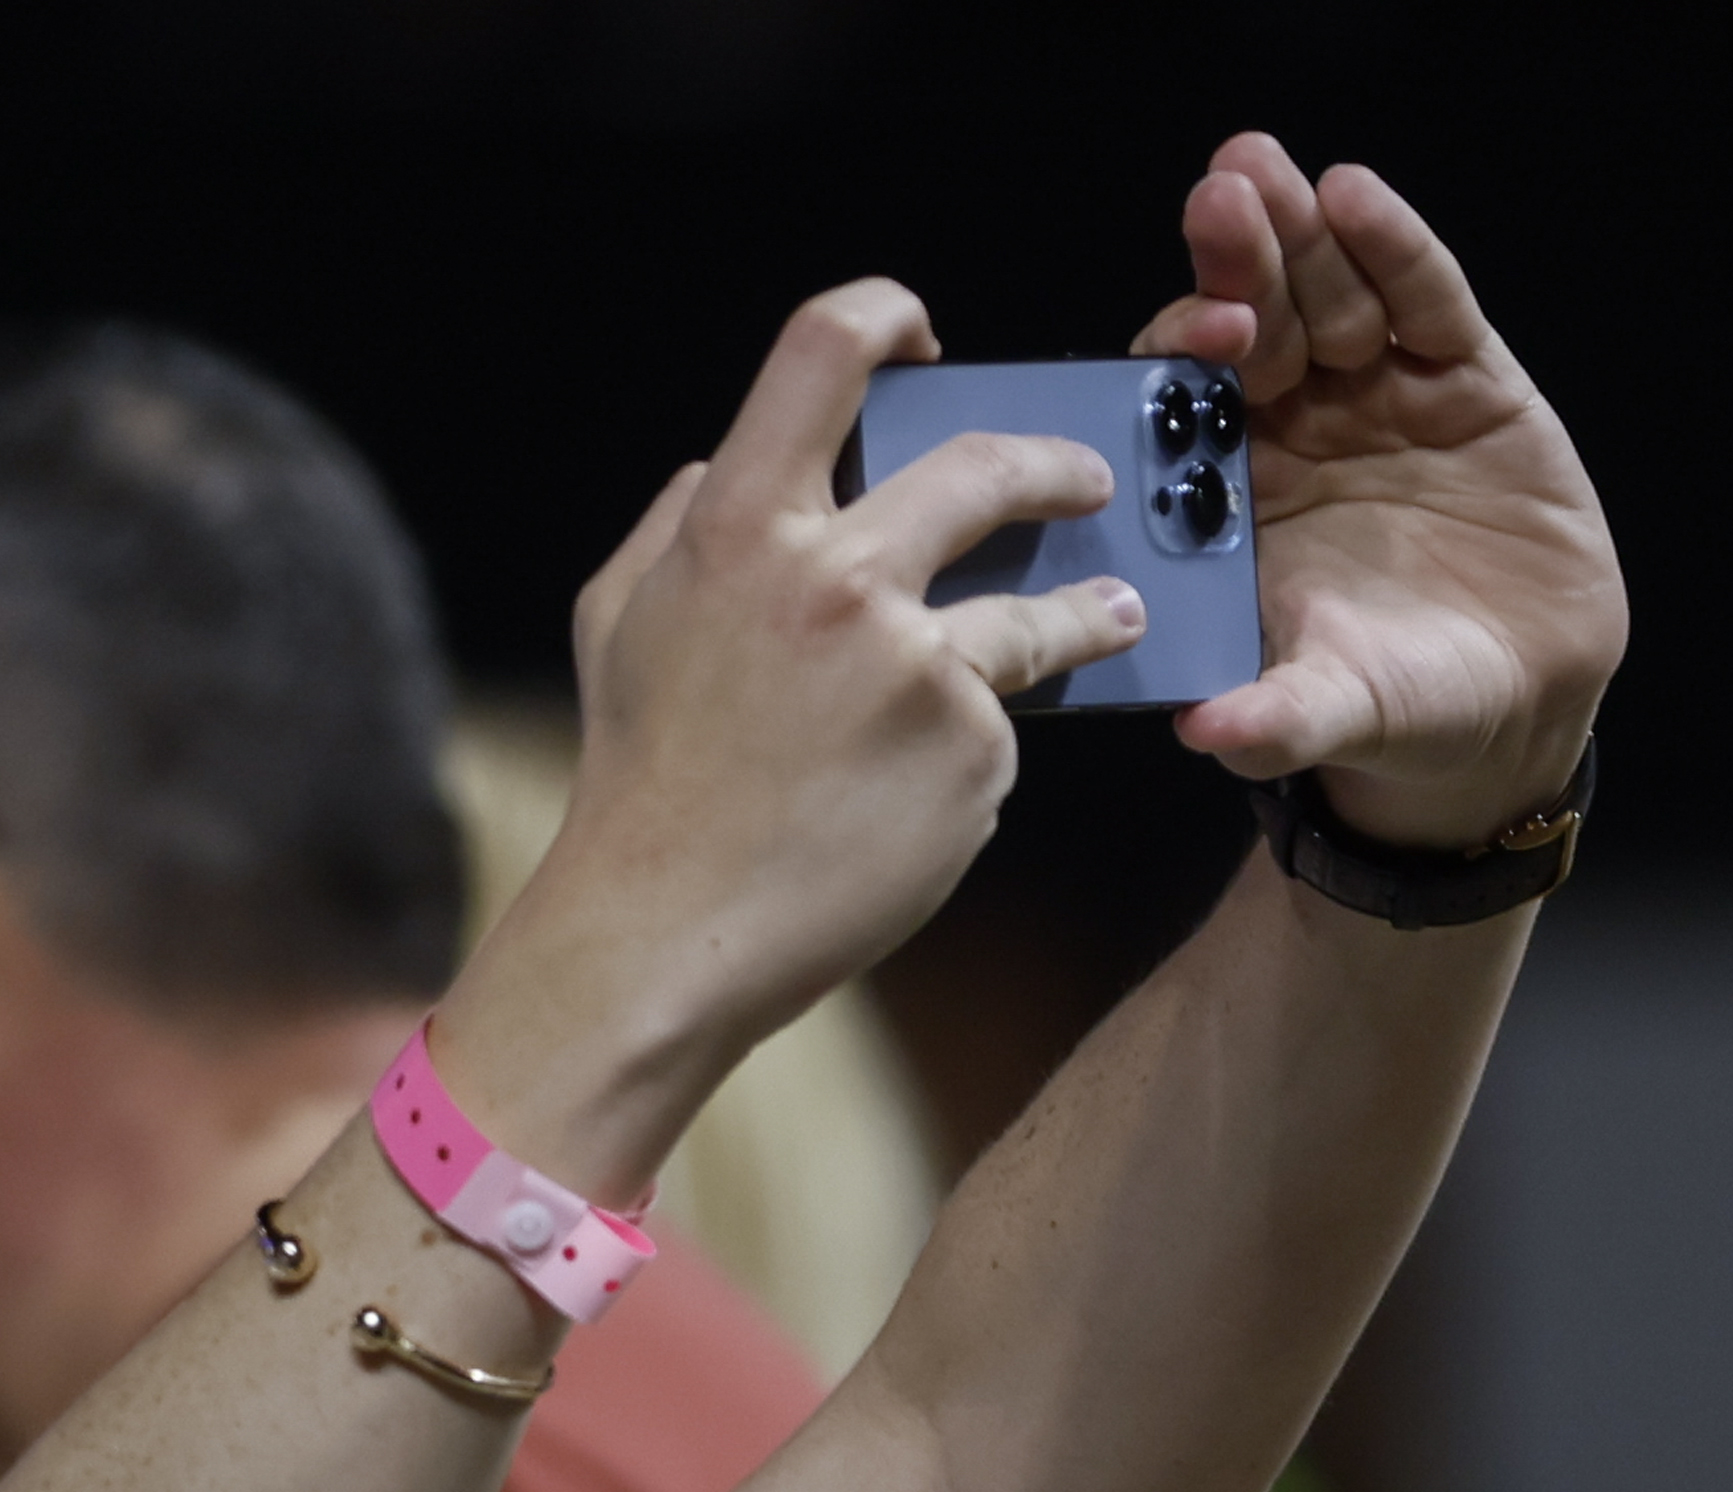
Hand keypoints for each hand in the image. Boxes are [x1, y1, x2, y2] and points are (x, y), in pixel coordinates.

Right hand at [448, 281, 1140, 1199]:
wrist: (667, 935)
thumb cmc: (640, 781)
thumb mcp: (619, 620)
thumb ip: (678, 524)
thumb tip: (723, 463)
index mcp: (738, 527)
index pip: (826, 350)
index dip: (887, 314)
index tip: (927, 340)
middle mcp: (836, 576)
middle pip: (983, 465)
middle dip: (1054, 461)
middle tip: (1087, 477)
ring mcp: (913, 664)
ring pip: (1035, 608)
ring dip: (1089, 604)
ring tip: (1113, 615)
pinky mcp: (969, 751)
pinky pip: (1000, 722)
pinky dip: (982, 742)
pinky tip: (945, 783)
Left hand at [1134, 136, 1624, 848]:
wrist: (1512, 700)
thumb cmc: (1396, 704)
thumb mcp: (1332, 713)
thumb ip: (1275, 717)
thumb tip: (1207, 734)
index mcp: (1231, 501)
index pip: (1185, 410)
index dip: (1186, 363)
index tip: (1203, 336)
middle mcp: (1292, 434)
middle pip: (1253, 327)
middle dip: (1236, 261)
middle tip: (1218, 197)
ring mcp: (1376, 396)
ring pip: (1329, 295)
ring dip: (1300, 232)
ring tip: (1269, 171)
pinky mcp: (1464, 378)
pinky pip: (1425, 302)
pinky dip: (1396, 250)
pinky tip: (1359, 197)